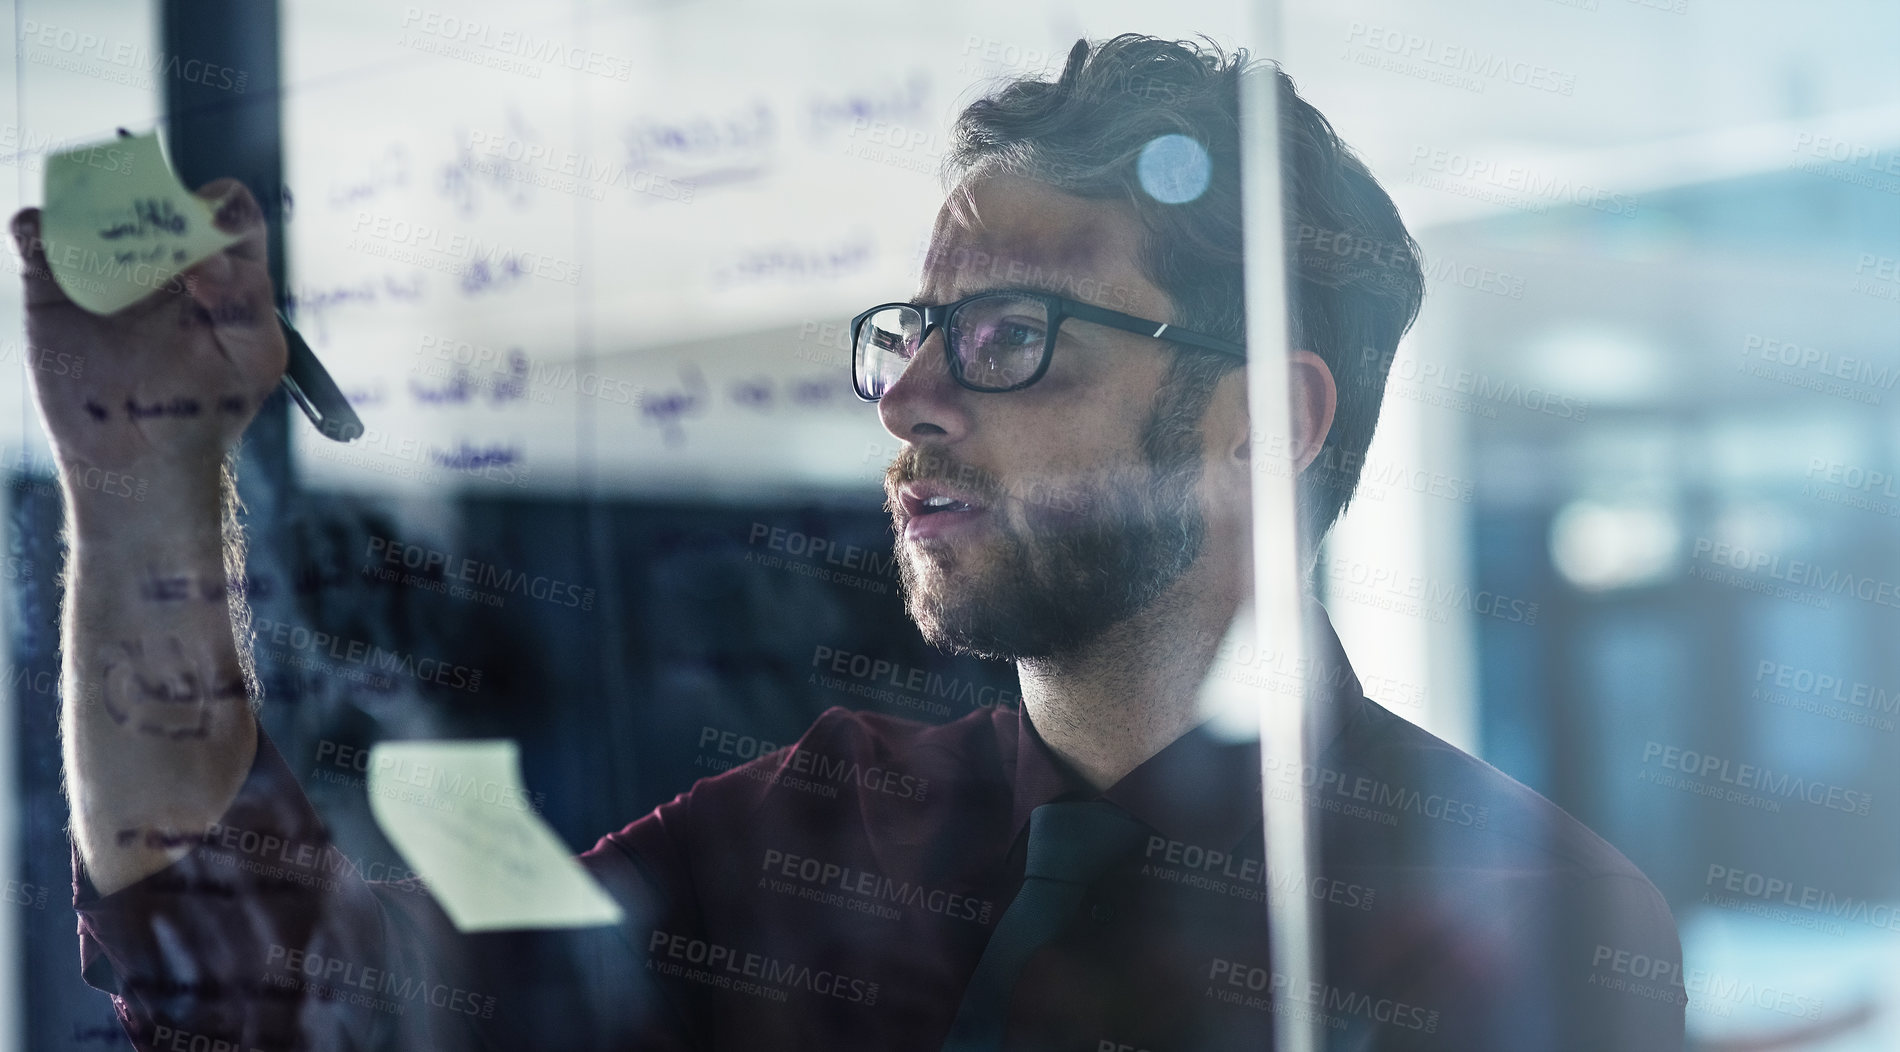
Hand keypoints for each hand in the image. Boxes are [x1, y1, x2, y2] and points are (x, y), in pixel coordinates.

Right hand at [9, 178, 286, 485]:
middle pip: (158, 195)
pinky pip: (37, 235)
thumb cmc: (209, 405)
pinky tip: (42, 237)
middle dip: (153, 198)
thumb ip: (247, 304)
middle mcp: (167, 253)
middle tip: (149, 234)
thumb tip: (212, 263)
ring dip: (92, 201)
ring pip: (95, 205)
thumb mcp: (251, 361)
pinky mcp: (55, 282)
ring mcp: (110, 263)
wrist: (140, 456)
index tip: (209, 242)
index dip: (223, 212)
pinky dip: (34, 227)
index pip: (229, 212)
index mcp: (224, 265)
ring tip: (98, 233)